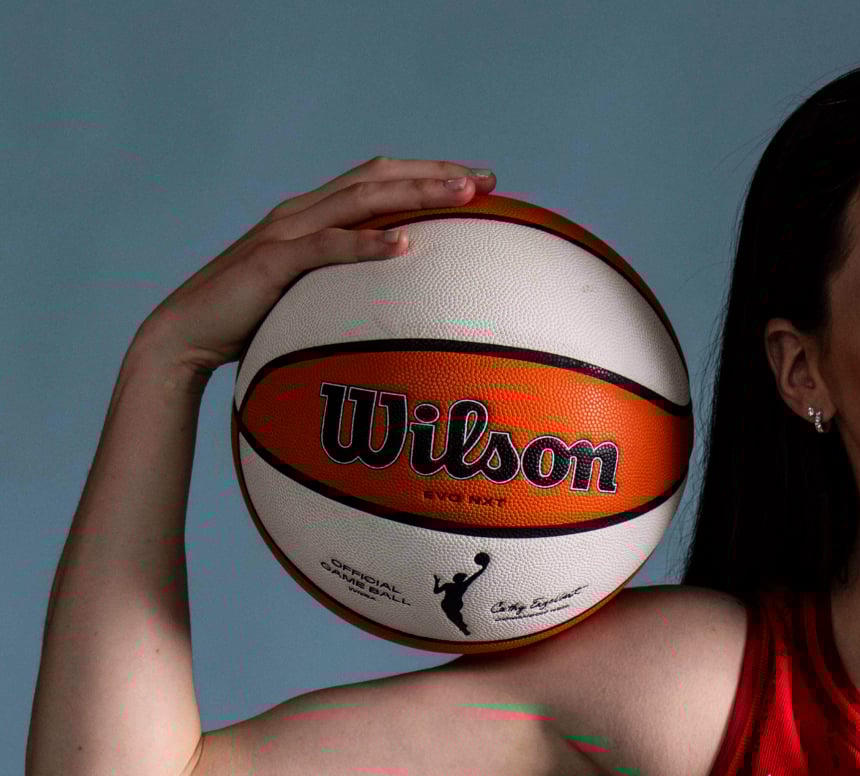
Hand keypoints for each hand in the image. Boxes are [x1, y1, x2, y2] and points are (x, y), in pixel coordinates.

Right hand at [133, 156, 495, 375]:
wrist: (186, 334)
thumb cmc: (254, 319)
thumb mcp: (312, 292)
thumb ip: (348, 280)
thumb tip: (402, 294)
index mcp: (313, 213)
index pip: (380, 178)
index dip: (430, 172)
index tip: (482, 182)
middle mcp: (301, 211)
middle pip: (379, 177)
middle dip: (435, 173)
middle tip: (488, 182)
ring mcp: (285, 233)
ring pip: (361, 200)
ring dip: (415, 193)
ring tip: (461, 196)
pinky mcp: (272, 262)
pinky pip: (326, 247)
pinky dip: (367, 243)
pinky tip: (405, 243)